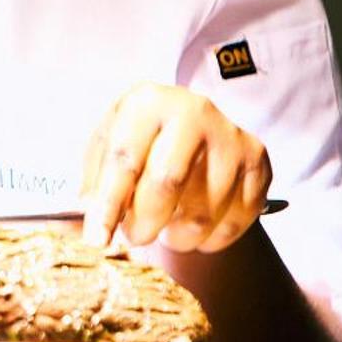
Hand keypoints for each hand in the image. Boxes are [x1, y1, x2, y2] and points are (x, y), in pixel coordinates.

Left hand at [80, 83, 271, 253]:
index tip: (97, 240)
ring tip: (167, 226)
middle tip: (134, 237)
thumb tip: (83, 221)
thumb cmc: (140, 137)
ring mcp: (230, 136)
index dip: (108, 205)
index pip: (124, 159)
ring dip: (178, 236)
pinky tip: (198, 225)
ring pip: (202, 213)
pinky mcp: (258, 161)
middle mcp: (193, 111)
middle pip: (167, 184)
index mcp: (147, 102)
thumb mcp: (107, 143)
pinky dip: (212, 239)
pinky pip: (235, 222)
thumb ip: (93, 180)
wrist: (190, 119)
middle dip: (144, 224)